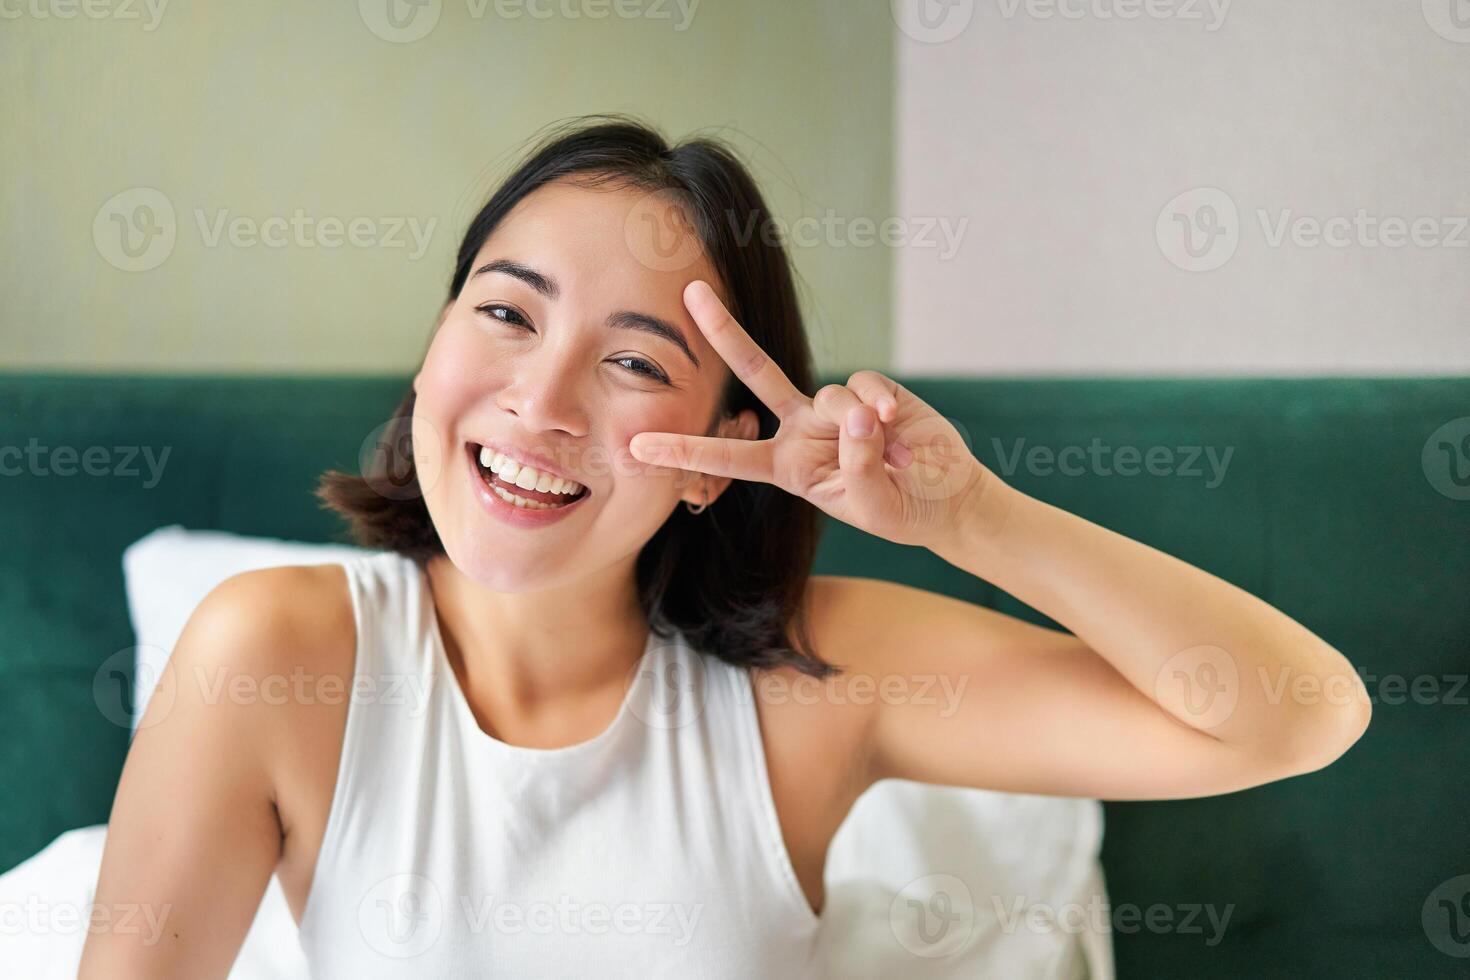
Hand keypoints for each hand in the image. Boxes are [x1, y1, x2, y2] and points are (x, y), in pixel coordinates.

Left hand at [627, 280, 1000, 549]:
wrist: (944, 496)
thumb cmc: (900, 508)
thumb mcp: (873, 505)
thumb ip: (859, 466)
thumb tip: (856, 414)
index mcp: (787, 467)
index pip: (728, 456)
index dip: (684, 450)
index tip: (636, 446)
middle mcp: (801, 430)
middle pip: (756, 373)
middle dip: (724, 332)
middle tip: (690, 294)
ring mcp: (834, 407)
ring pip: (829, 395)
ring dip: (860, 426)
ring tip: (897, 458)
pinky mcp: (869, 389)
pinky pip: (864, 384)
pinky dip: (881, 404)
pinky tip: (899, 425)